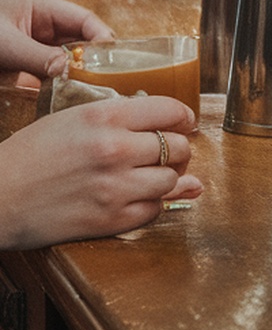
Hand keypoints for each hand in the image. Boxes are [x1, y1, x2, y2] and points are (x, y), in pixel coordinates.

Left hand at [0, 0, 113, 86]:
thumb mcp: (8, 44)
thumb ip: (38, 57)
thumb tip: (70, 70)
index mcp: (44, 7)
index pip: (84, 19)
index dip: (101, 37)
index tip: (111, 59)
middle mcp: (47, 25)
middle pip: (83, 39)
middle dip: (95, 57)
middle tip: (106, 77)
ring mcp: (41, 45)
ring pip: (73, 59)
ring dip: (81, 72)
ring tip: (92, 88)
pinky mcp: (33, 65)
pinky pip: (57, 73)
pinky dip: (65, 83)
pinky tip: (71, 93)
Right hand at [0, 96, 201, 248]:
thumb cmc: (29, 155)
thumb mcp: (71, 119)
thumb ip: (117, 118)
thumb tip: (164, 125)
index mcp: (104, 117)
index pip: (169, 110)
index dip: (183, 116)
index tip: (184, 122)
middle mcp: (115, 149)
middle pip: (178, 146)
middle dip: (179, 148)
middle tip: (169, 152)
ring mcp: (115, 187)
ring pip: (172, 180)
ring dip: (169, 178)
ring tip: (153, 175)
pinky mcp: (111, 220)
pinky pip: (155, 210)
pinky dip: (153, 204)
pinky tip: (138, 196)